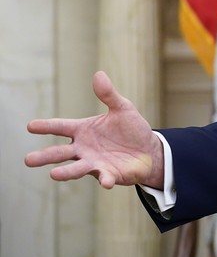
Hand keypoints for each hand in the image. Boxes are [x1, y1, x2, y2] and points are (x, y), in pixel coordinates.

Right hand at [24, 71, 164, 189]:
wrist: (149, 150)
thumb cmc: (131, 129)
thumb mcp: (122, 108)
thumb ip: (109, 95)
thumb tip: (98, 74)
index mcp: (83, 130)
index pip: (61, 127)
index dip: (46, 126)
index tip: (30, 126)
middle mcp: (83, 148)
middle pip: (60, 152)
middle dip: (44, 156)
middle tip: (28, 160)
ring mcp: (94, 163)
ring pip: (76, 168)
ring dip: (66, 173)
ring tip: (53, 174)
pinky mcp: (109, 174)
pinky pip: (105, 178)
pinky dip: (105, 180)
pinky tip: (106, 182)